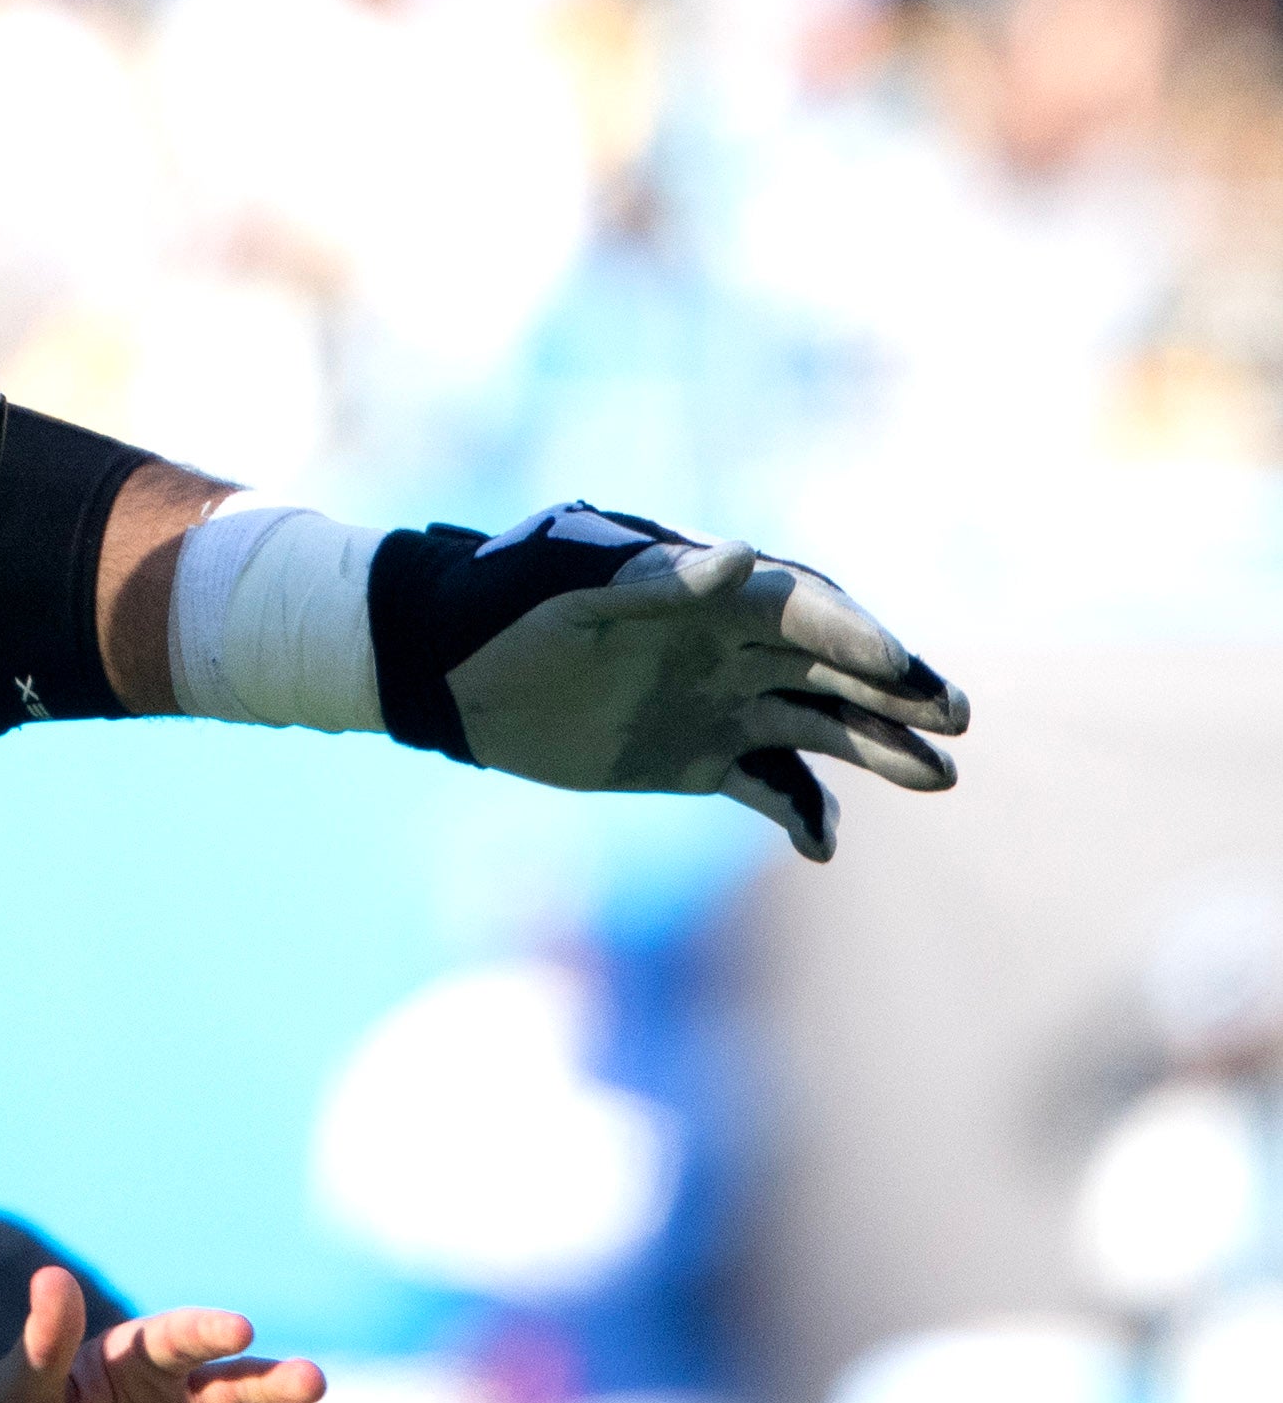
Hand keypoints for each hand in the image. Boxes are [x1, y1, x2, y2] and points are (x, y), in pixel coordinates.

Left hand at [372, 503, 968, 859]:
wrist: (447, 672)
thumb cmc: (502, 610)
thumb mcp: (570, 593)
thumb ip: (658, 585)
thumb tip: (743, 558)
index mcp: (709, 598)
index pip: (804, 614)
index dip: (859, 637)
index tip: (904, 668)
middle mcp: (730, 650)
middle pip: (833, 669)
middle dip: (897, 691)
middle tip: (957, 719)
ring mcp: (720, 705)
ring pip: (819, 728)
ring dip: (877, 750)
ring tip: (938, 777)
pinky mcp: (698, 759)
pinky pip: (768, 787)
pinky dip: (801, 812)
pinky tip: (822, 844)